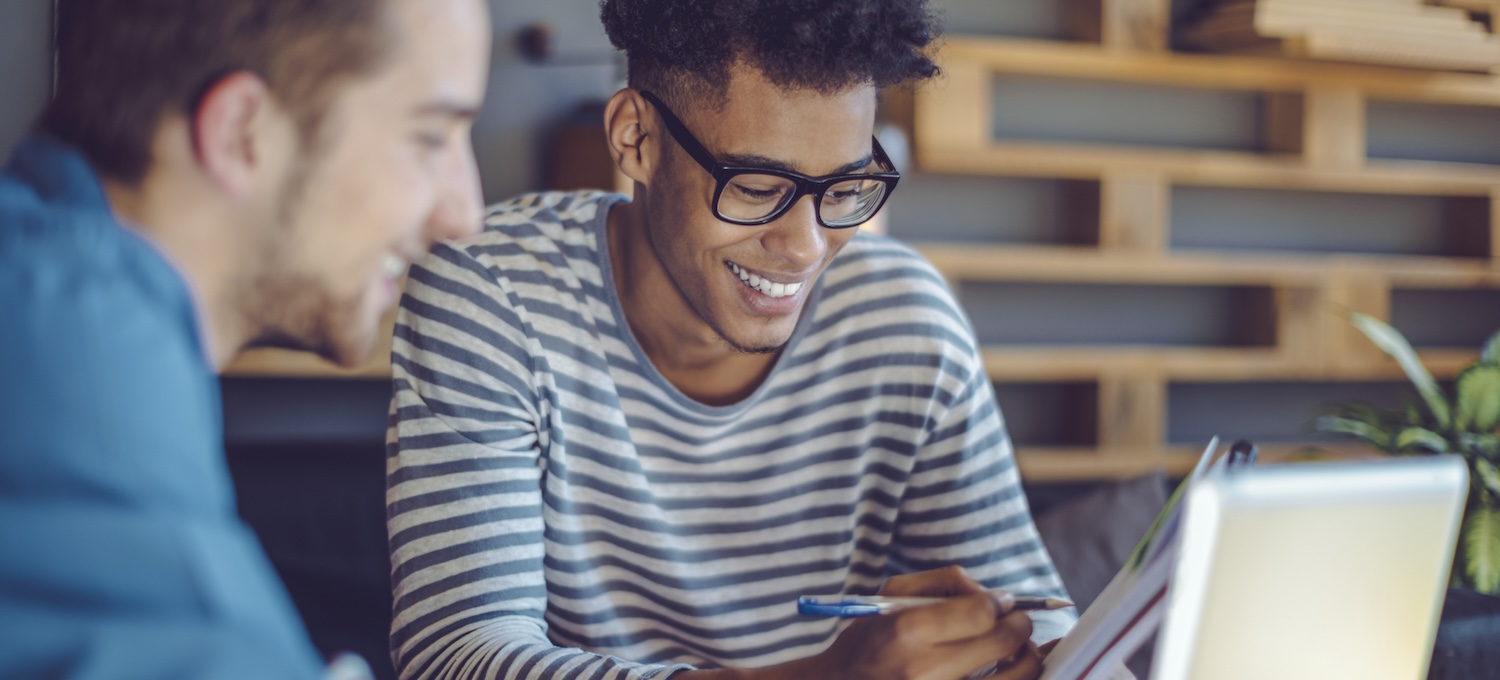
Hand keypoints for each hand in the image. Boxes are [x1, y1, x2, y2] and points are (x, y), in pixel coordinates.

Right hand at [806, 566, 1038, 679]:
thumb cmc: (868, 642)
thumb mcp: (891, 597)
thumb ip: (943, 583)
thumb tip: (992, 594)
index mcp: (908, 633)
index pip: (980, 613)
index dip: (1000, 602)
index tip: (1001, 601)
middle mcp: (927, 671)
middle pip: (1003, 643)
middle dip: (1020, 625)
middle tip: (1017, 621)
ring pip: (1016, 678)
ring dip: (1027, 658)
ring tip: (1019, 650)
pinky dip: (1014, 679)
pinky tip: (1009, 671)